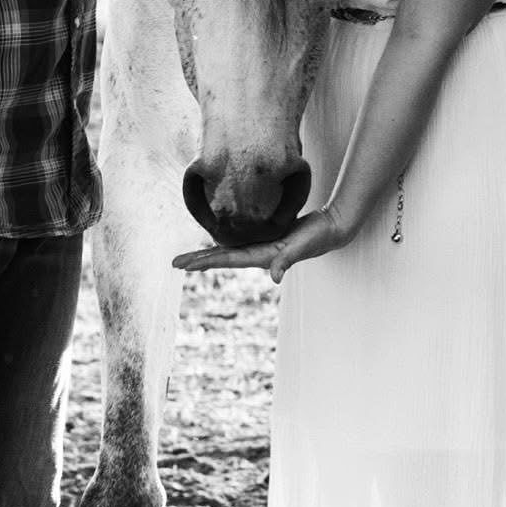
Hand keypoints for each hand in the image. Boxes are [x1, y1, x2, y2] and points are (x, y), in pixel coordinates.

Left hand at [173, 203, 352, 284]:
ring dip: (208, 255)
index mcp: (261, 257)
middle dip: (198, 261)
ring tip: (189, 258)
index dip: (204, 262)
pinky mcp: (266, 238)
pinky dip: (224, 243)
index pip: (226, 260)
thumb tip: (273, 277)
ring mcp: (261, 248)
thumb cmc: (318, 237)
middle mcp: (257, 254)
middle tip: (174, 263)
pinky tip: (217, 241)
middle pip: (222, 258)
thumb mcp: (302, 247)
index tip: (183, 266)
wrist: (331, 230)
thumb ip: (287, 260)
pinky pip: (239, 242)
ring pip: (228, 252)